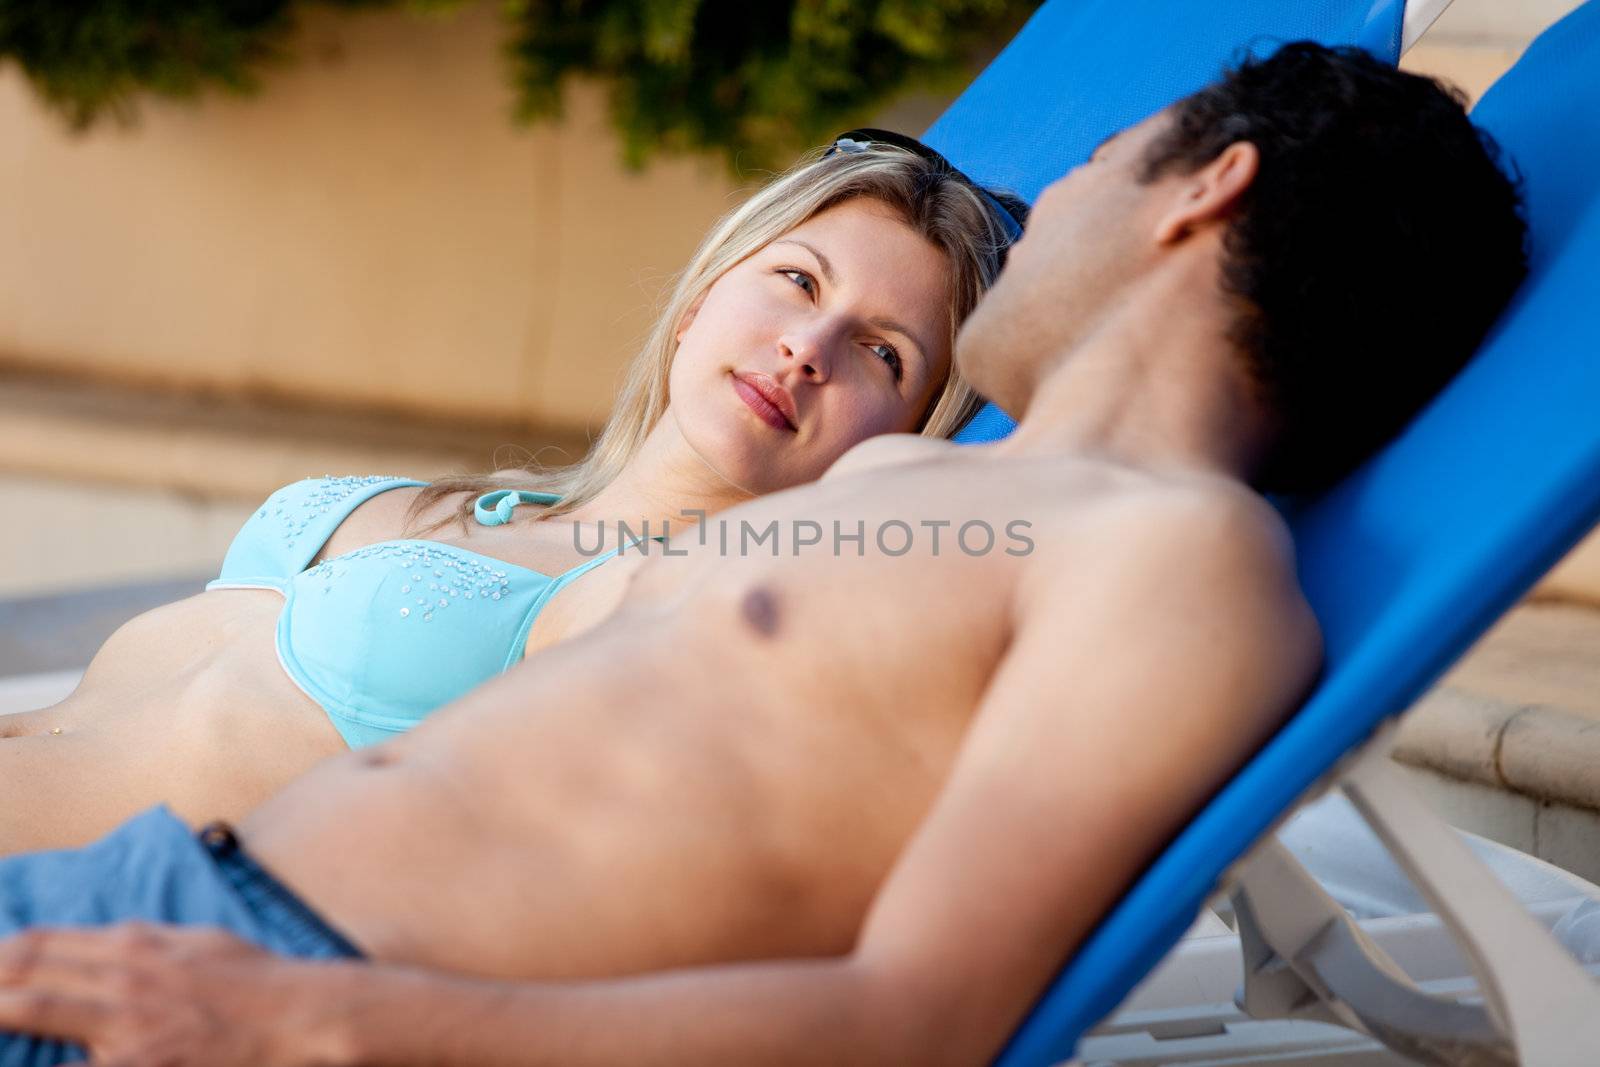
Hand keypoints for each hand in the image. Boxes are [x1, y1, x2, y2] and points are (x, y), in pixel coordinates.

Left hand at [0, 923, 353, 1066]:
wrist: (299, 1017)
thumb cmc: (255, 980)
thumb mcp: (197, 942)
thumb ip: (145, 942)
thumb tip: (106, 942)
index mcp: (135, 945)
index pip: (40, 942)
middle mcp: (122, 979)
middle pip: (24, 970)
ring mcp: (126, 1026)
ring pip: (34, 1008)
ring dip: (3, 1005)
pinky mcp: (138, 1065)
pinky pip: (74, 1066)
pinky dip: (46, 1058)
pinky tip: (25, 1055)